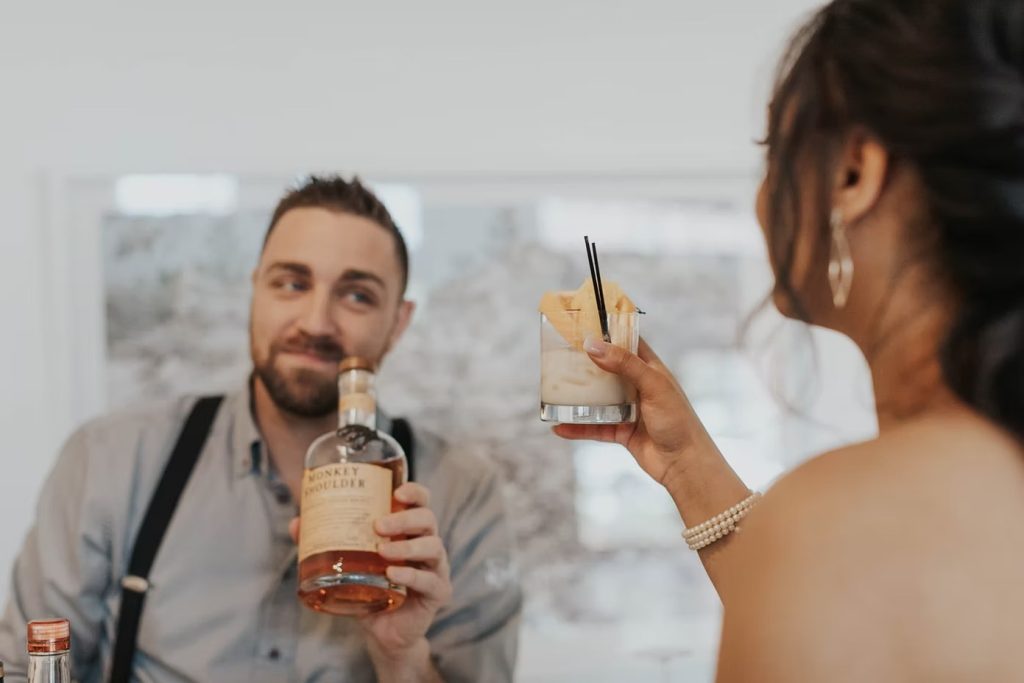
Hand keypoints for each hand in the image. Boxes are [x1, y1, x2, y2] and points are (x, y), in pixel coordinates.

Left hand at [289, 482, 451, 657]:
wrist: (381, 630)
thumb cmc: (368, 587)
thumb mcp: (347, 562)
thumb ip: (324, 542)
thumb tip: (296, 523)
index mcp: (409, 530)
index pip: (420, 501)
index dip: (414, 492)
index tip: (396, 492)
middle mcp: (426, 543)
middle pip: (427, 519)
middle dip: (404, 519)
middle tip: (378, 525)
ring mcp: (435, 567)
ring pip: (433, 547)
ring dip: (407, 547)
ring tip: (382, 551)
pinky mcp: (438, 592)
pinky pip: (431, 580)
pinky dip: (412, 575)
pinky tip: (392, 575)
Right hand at [553, 336, 716, 486]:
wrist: (685, 463)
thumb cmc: (677, 420)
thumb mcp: (653, 385)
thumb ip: (624, 364)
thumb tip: (593, 345)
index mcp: (651, 370)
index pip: (628, 343)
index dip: (610, 332)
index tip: (586, 325)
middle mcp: (638, 387)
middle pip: (607, 369)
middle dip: (587, 363)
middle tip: (562, 354)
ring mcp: (629, 410)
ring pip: (598, 399)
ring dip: (579, 396)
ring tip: (556, 389)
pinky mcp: (621, 432)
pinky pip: (594, 427)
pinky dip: (577, 428)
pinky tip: (559, 427)